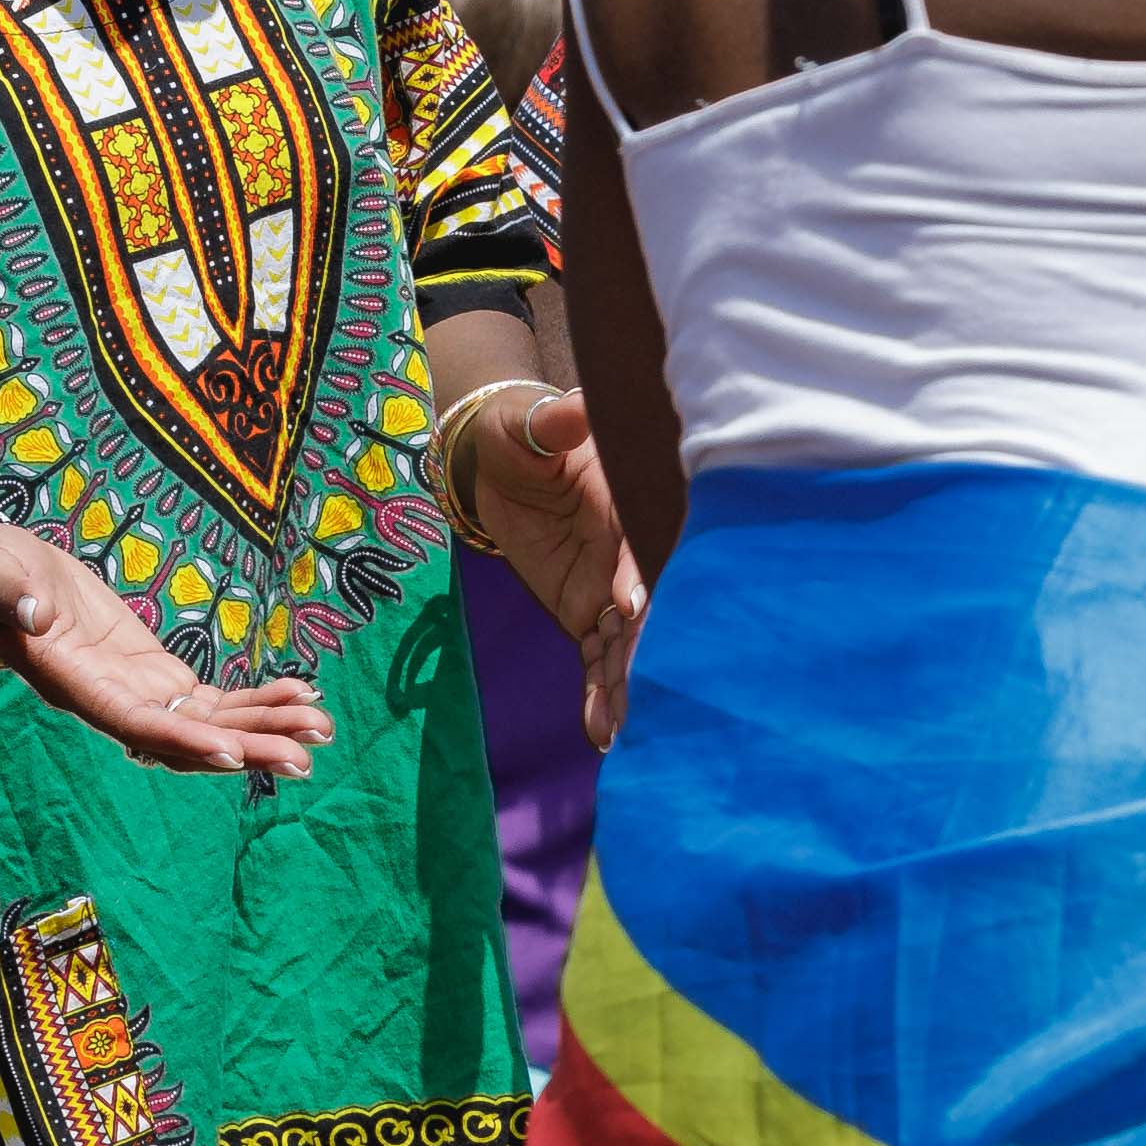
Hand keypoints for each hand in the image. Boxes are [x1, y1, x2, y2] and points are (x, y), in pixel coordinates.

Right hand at [0, 522, 330, 781]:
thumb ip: (12, 596)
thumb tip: (35, 612)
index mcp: (73, 687)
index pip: (134, 726)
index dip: (183, 742)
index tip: (233, 753)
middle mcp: (111, 703)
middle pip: (186, 740)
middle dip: (246, 747)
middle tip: (306, 754)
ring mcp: (136, 692)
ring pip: (207, 726)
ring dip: (264, 729)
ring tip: (321, 728)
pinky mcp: (154, 674)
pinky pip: (210, 701)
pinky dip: (255, 701)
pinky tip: (301, 696)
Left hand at [446, 391, 650, 749]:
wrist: (501, 462)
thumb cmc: (522, 434)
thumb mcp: (531, 427)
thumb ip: (553, 426)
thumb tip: (574, 411)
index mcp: (628, 507)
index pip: (640, 544)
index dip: (638, 573)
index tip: (632, 604)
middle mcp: (629, 554)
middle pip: (645, 607)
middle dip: (645, 649)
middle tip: (644, 692)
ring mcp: (610, 589)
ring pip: (625, 644)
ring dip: (626, 687)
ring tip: (628, 730)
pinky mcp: (585, 612)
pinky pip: (598, 658)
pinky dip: (602, 694)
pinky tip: (605, 734)